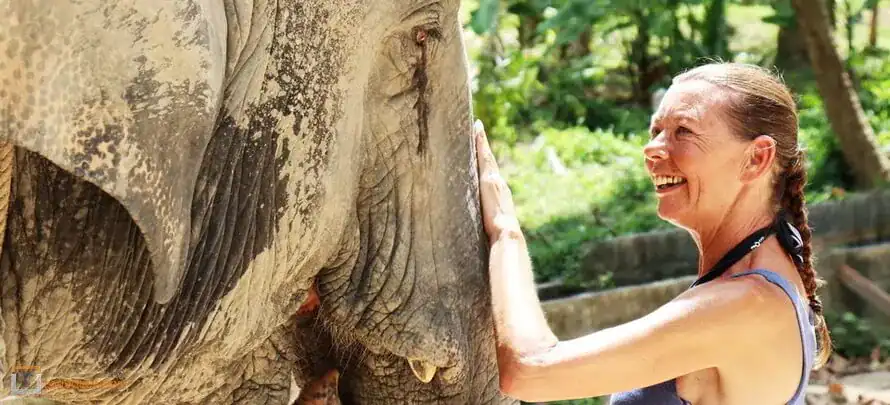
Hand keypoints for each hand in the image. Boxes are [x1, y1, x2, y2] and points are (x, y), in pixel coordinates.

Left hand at [473, 120, 522, 241]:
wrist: (506, 233)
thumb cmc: (498, 233)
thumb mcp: (491, 223)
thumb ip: (487, 218)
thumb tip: (481, 226)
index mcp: (497, 192)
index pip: (489, 171)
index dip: (485, 157)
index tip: (480, 144)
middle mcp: (497, 182)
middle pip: (488, 158)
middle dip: (483, 142)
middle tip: (477, 126)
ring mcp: (493, 179)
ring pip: (486, 155)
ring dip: (481, 140)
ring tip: (476, 126)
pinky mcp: (489, 178)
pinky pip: (483, 155)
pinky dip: (481, 142)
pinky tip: (476, 131)